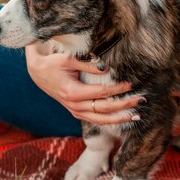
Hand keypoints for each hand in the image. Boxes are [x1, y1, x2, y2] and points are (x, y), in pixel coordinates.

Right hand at [25, 43, 141, 124]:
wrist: (37, 72)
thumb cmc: (53, 63)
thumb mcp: (68, 59)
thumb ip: (88, 64)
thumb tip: (107, 67)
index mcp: (73, 92)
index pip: (102, 92)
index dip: (117, 89)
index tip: (131, 84)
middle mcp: (75, 105)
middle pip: (105, 109)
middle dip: (125, 105)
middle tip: (142, 100)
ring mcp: (75, 111)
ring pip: (101, 119)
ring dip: (120, 118)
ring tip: (137, 116)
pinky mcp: (76, 112)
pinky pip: (95, 119)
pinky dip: (110, 120)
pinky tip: (122, 118)